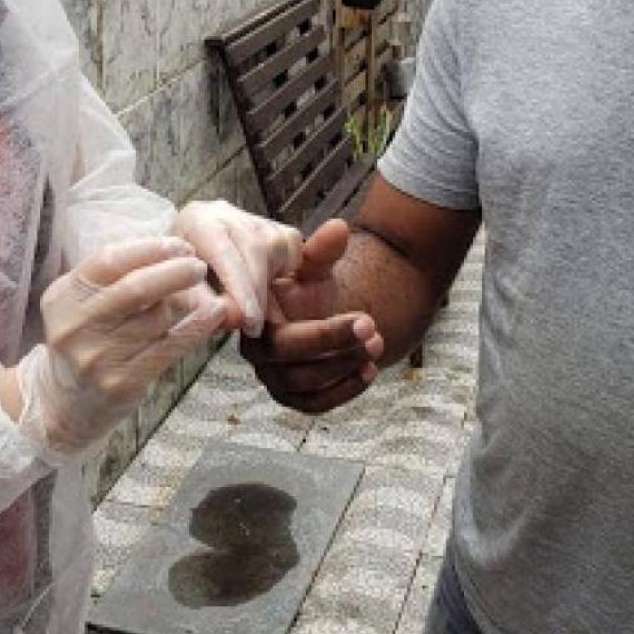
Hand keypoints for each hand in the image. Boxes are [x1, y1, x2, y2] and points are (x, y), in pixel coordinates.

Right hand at [11, 235, 227, 458]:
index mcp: (63, 298)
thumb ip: (112, 277)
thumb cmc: (85, 339)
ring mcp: (98, 358)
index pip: (108, 260)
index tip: (178, 244)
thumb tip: (166, 249)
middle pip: (136, 288)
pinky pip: (170, 347)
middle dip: (174, 271)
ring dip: (186, 300)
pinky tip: (214, 312)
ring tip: (199, 293)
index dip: (149, 248)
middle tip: (198, 265)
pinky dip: (197, 326)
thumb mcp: (81, 303)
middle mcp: (76, 327)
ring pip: (158, 317)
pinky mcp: (123, 383)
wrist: (67, 403)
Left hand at [172, 199, 302, 336]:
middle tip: (253, 327)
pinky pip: (290, 248)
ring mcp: (250, 216)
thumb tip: (233, 316)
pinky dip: (283, 271)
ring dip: (268, 284)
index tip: (248, 320)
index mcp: (196, 221)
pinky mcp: (272, 225)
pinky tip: (265, 287)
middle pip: (255, 248)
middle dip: (257, 292)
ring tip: (252, 309)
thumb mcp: (178, 291)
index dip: (239, 289)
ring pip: (276, 247)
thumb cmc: (180, 277)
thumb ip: (201, 303)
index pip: (225, 253)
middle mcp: (225, 213)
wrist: (184, 260)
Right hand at [242, 219, 384, 413]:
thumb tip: (338, 228)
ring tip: (377, 346)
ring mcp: (273, 379)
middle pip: (295, 369)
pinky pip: (316, 405)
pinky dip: (346, 391)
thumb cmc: (306, 285)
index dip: (325, 335)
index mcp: (255, 323)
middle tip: (375, 331)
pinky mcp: (292, 397)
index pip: (283, 340)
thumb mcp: (313, 266)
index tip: (365, 317)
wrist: (313, 309)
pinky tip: (370, 370)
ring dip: (346, 371)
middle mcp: (257, 355)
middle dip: (339, 351)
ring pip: (308, 389)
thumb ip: (322, 251)